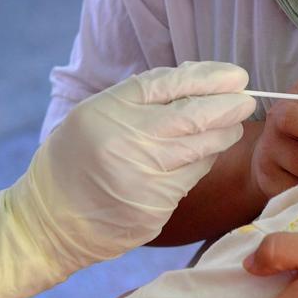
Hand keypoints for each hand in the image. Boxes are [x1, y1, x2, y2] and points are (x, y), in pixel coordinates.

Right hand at [23, 61, 255, 263]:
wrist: (50, 221)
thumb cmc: (75, 158)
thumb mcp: (95, 113)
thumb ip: (142, 95)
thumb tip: (199, 77)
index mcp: (109, 112)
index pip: (169, 86)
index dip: (208, 78)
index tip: (235, 75)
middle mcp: (127, 144)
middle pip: (194, 117)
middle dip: (228, 105)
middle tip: (246, 97)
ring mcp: (144, 180)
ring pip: (201, 150)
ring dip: (222, 133)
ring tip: (231, 123)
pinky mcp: (156, 209)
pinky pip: (191, 177)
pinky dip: (202, 161)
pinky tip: (202, 153)